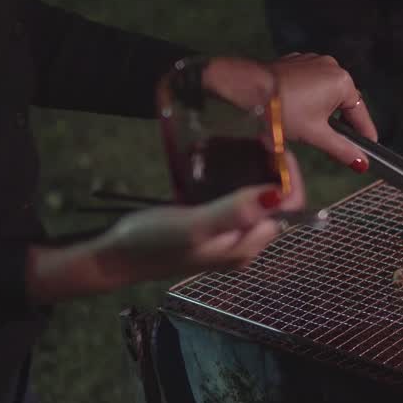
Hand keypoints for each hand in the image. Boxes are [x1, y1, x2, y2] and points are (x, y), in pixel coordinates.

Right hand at [27, 158, 306, 303]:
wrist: (112, 259)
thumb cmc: (151, 243)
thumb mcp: (195, 225)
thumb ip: (235, 210)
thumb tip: (277, 194)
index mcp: (246, 245)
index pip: (291, 209)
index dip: (290, 177)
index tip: (276, 148)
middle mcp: (242, 245)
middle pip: (278, 205)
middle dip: (277, 173)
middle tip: (262, 143)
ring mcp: (226, 238)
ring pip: (257, 202)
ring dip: (258, 176)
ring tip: (249, 149)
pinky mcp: (209, 230)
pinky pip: (235, 203)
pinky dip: (237, 183)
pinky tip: (225, 168)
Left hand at [203, 54, 377, 171]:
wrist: (245, 88)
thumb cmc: (282, 110)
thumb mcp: (315, 134)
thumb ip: (342, 149)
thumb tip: (362, 162)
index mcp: (342, 81)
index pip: (360, 112)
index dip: (365, 132)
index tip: (369, 146)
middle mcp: (331, 66)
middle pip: (344, 101)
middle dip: (341, 122)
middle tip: (337, 143)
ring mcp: (313, 61)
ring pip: (327, 92)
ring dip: (324, 109)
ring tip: (313, 128)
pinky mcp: (296, 62)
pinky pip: (312, 82)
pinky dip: (310, 97)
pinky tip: (299, 111)